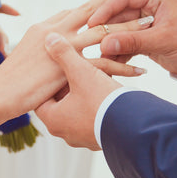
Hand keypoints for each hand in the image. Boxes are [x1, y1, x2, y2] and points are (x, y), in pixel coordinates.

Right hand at [0, 0, 147, 121]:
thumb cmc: (7, 80)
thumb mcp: (22, 57)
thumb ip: (39, 50)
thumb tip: (45, 49)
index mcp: (45, 28)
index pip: (74, 11)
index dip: (92, 2)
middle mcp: (55, 30)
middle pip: (90, 9)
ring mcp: (63, 46)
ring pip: (102, 33)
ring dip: (127, 28)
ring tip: (148, 24)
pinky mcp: (68, 65)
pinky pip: (102, 64)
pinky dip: (123, 66)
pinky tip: (140, 69)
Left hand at [36, 33, 121, 149]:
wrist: (134, 126)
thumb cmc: (103, 101)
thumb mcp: (82, 72)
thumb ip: (65, 54)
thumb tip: (50, 38)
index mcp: (53, 120)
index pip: (41, 96)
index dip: (49, 80)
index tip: (57, 68)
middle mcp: (64, 133)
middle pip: (59, 103)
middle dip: (67, 86)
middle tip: (74, 70)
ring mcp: (82, 138)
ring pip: (77, 110)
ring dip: (83, 95)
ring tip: (92, 79)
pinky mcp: (98, 139)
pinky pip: (92, 118)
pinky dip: (95, 105)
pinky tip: (105, 92)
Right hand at [88, 0, 176, 80]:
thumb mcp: (163, 40)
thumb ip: (133, 41)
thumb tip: (104, 44)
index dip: (105, 10)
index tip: (91, 24)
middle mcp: (150, 5)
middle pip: (119, 14)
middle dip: (106, 29)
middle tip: (89, 41)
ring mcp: (146, 21)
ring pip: (121, 29)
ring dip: (111, 42)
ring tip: (97, 54)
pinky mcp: (145, 36)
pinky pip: (127, 41)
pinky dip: (119, 51)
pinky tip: (109, 62)